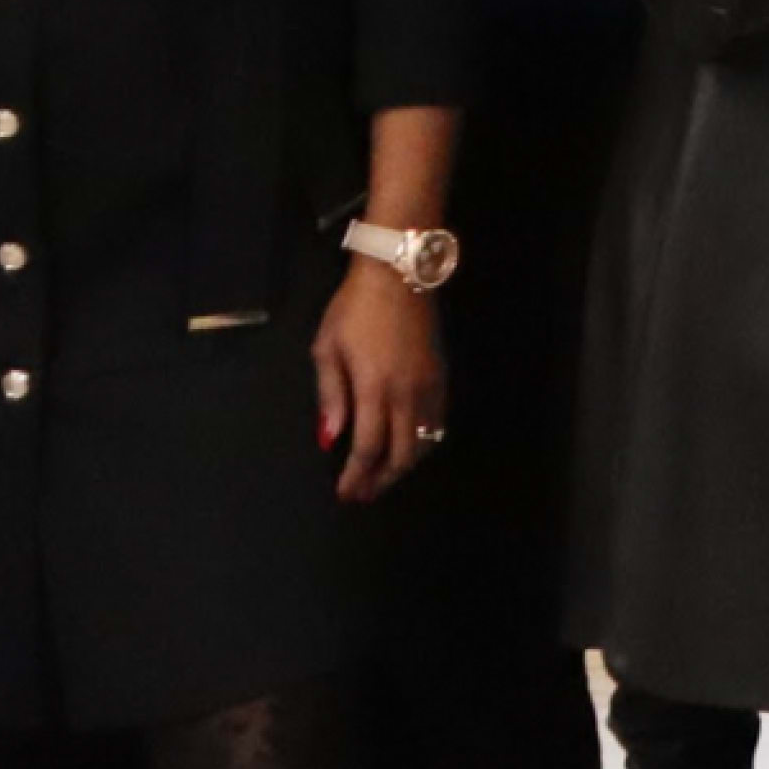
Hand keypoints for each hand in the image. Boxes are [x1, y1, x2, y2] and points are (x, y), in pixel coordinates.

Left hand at [315, 259, 445, 503]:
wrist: (399, 275)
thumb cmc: (354, 309)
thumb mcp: (327, 349)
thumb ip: (330, 396)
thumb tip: (329, 439)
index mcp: (375, 389)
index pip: (368, 448)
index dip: (356, 476)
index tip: (345, 493)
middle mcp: (408, 394)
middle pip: (402, 454)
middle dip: (382, 479)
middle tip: (364, 492)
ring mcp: (429, 386)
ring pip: (424, 442)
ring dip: (403, 464)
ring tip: (383, 474)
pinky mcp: (441, 376)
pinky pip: (437, 422)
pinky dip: (422, 442)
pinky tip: (407, 444)